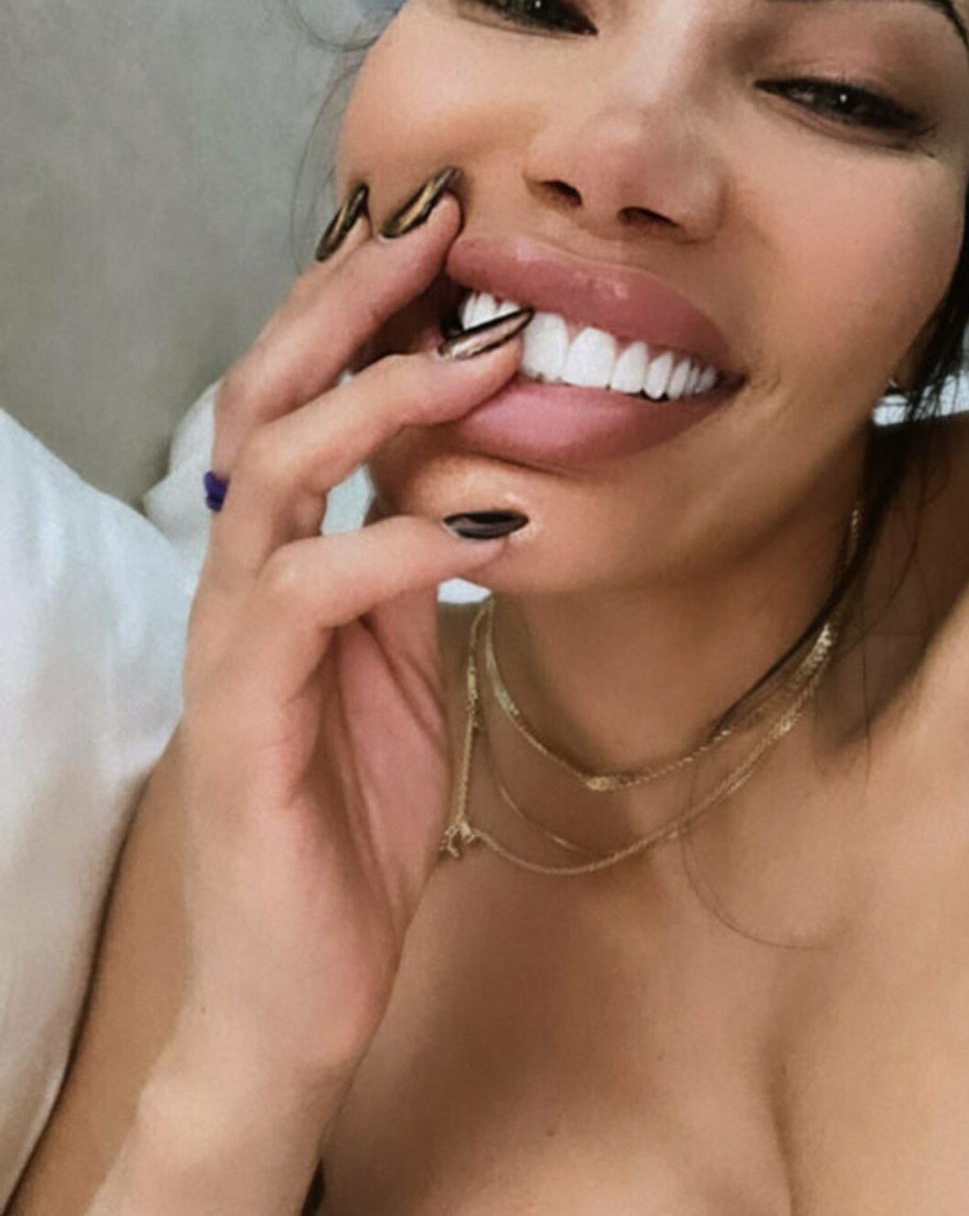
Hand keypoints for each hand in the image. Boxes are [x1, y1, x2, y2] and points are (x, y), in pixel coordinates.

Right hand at [173, 177, 526, 1095]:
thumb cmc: (353, 818)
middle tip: (440, 227)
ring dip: (382, 396)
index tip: (448, 227)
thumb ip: (415, 562)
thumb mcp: (404, 662)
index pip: (298, 392)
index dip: (360, 302)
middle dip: (350, 299)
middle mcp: (240, 577)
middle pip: (264, 394)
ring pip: (272, 470)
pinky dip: (400, 545)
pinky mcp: (245, 716)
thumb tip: (468, 462)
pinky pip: (307, 595)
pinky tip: (487, 527)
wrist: (300, 989)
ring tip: (487, 350)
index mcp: (281, 557)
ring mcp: (232, 642)